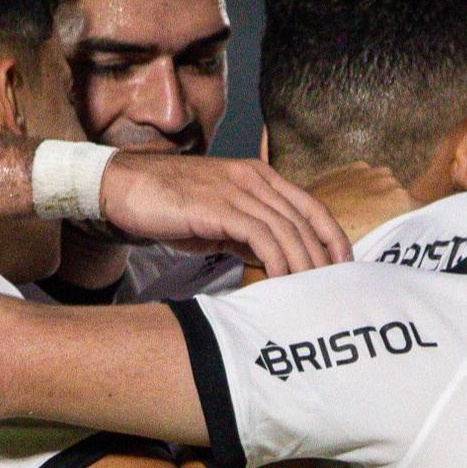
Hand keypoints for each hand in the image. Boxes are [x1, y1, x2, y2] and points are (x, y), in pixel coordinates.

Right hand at [99, 154, 351, 275]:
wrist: (123, 189)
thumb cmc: (169, 206)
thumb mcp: (218, 219)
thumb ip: (247, 234)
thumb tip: (273, 262)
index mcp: (258, 176)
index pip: (310, 204)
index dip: (331, 235)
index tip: (342, 264)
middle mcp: (253, 178)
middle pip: (305, 218)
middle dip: (323, 255)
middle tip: (331, 287)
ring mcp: (236, 190)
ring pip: (287, 228)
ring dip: (303, 263)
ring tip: (310, 290)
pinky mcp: (219, 206)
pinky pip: (260, 235)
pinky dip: (276, 260)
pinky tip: (281, 280)